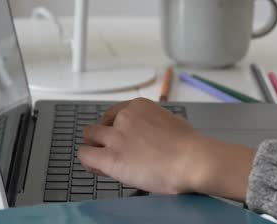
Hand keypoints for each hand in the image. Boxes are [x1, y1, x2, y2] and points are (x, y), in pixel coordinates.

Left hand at [77, 98, 203, 194]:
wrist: (191, 160)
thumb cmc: (189, 145)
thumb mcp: (170, 121)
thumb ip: (153, 124)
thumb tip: (151, 137)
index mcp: (139, 106)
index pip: (115, 114)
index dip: (114, 129)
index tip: (120, 141)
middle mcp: (124, 117)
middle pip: (100, 125)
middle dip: (103, 138)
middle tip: (113, 152)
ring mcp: (115, 136)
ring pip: (89, 137)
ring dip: (94, 148)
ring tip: (103, 162)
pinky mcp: (110, 157)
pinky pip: (85, 155)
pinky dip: (89, 161)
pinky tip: (98, 169)